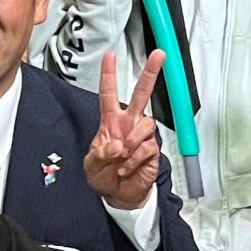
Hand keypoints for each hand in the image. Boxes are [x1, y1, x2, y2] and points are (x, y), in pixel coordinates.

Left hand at [84, 49, 165, 208]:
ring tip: (122, 157)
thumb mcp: (90, 165)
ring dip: (132, 142)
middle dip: (150, 74)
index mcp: (111, 122)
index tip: (110, 56)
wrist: (119, 195)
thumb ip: (99, 154)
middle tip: (159, 55)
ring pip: (146, 123)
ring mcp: (141, 137)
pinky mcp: (152, 151)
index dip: (109, 75)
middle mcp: (128, 124)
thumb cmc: (104, 176)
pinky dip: (134, 160)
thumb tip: (116, 144)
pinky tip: (126, 168)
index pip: (108, 94)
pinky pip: (147, 148)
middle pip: (141, 94)